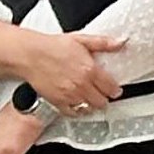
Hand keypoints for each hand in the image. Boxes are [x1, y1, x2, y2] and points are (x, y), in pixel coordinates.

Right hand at [0, 23, 122, 114]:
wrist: (31, 55)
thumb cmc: (54, 47)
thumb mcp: (82, 40)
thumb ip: (104, 43)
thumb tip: (122, 42)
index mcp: (90, 70)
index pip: (111, 87)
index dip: (115, 90)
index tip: (115, 90)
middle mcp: (81, 85)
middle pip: (101, 101)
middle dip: (105, 98)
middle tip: (103, 94)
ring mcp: (69, 95)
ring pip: (89, 109)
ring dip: (92, 105)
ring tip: (92, 99)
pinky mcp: (57, 102)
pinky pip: (72, 113)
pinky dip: (77, 111)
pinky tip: (78, 105)